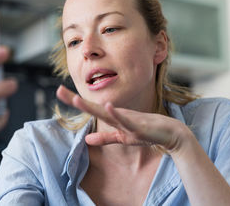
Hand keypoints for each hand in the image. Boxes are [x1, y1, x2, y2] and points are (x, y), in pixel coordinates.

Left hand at [56, 85, 188, 152]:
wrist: (171, 133)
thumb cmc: (147, 132)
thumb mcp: (122, 137)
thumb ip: (105, 138)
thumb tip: (87, 140)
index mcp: (112, 117)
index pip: (90, 109)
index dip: (75, 102)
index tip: (60, 92)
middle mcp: (117, 114)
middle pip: (92, 107)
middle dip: (75, 100)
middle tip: (59, 90)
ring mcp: (126, 119)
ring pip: (105, 112)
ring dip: (91, 107)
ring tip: (75, 100)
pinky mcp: (137, 125)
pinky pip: (125, 119)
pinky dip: (116, 114)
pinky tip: (107, 106)